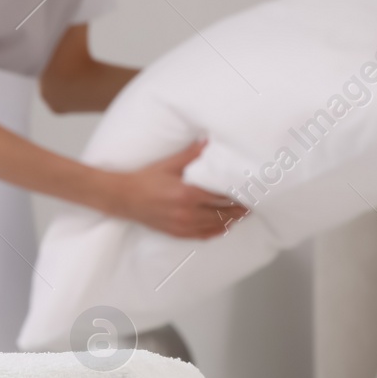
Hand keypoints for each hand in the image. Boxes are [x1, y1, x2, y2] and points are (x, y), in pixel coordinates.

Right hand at [102, 139, 247, 238]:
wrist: (123, 198)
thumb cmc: (145, 180)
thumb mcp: (168, 164)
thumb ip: (191, 155)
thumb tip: (208, 142)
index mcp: (187, 193)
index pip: (221, 195)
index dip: (237, 194)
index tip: (249, 189)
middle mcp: (187, 212)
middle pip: (222, 212)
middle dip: (239, 208)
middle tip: (252, 202)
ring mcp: (182, 225)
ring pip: (216, 225)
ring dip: (231, 220)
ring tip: (243, 213)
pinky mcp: (177, 233)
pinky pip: (204, 235)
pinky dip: (217, 230)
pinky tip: (225, 226)